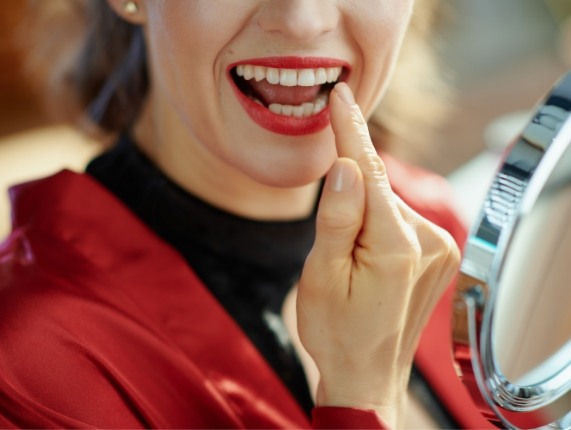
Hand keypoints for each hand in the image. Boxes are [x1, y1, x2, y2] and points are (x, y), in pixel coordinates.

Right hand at [296, 83, 459, 426]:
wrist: (367, 374)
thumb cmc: (336, 331)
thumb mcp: (321, 276)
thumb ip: (337, 217)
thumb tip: (345, 165)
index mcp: (396, 246)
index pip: (370, 171)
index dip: (350, 131)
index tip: (340, 96)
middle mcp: (429, 241)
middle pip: (378, 189)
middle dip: (348, 194)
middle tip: (330, 244)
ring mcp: (440, 248)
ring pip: (387, 205)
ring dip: (363, 215)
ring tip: (348, 263)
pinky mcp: (439, 254)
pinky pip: (399, 220)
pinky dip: (378, 224)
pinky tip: (366, 258)